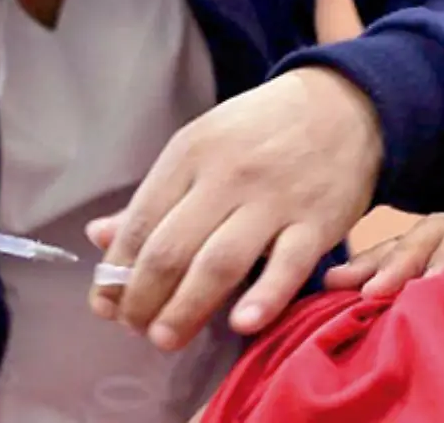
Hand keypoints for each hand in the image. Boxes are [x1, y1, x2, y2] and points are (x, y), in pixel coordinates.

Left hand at [87, 67, 383, 351]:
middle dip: (144, 299)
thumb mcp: (203, 146)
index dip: (117, 273)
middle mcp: (227, 175)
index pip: (141, 223)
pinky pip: (288, 265)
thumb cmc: (262, 131)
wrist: (344, 104)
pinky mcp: (317, 221)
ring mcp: (274, 199)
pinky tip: (241, 324)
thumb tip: (99, 238)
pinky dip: (264, 297)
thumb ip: (155, 197)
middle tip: (137, 329)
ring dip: (186, 309)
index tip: (107, 305)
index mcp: (190, 153)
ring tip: (167, 338)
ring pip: (219, 263)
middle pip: (171, 249)